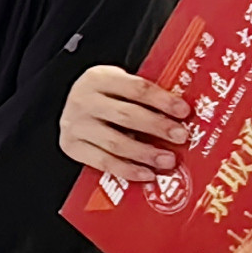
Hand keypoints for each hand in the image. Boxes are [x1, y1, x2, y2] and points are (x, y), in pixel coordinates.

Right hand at [62, 63, 188, 182]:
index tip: (183, 111)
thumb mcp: (117, 84)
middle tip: (180, 136)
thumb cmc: (103, 97)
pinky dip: (127, 170)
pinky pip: (103, 162)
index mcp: (99, 78)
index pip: (136, 88)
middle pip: (126, 115)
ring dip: (145, 153)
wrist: (68, 107)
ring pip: (115, 142)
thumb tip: (181, 114)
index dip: (162, 100)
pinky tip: (146, 173)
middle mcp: (84, 100)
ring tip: (167, 160)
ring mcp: (75, 125)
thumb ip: (142, 95)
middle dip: (157, 127)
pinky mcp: (72, 146)